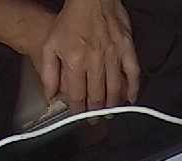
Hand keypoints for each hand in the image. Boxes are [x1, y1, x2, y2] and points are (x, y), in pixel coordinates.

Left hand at [26, 0, 141, 113]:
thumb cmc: (71, 19)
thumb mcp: (50, 43)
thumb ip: (49, 71)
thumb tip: (49, 93)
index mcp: (75, 61)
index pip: (77, 95)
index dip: (78, 110)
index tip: (78, 117)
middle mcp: (95, 62)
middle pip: (97, 97)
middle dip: (95, 113)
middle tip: (95, 121)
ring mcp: (113, 57)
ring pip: (115, 90)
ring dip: (112, 106)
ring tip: (109, 114)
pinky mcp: (127, 50)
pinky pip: (133, 74)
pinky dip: (133, 89)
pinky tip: (130, 99)